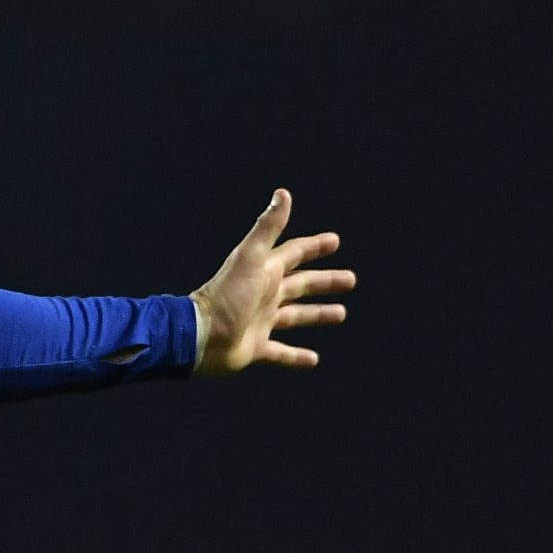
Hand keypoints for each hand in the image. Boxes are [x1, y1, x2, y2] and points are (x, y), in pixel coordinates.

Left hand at [189, 188, 355, 375]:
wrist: (201, 336)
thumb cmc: (227, 295)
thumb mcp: (251, 258)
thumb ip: (268, 228)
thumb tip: (283, 193)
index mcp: (263, 272)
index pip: (293, 254)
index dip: (313, 247)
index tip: (335, 241)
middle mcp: (262, 294)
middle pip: (299, 285)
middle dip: (323, 281)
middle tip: (351, 279)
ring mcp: (258, 321)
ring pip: (294, 317)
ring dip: (317, 314)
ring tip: (341, 314)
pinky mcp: (255, 347)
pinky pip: (280, 352)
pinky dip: (296, 356)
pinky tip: (313, 360)